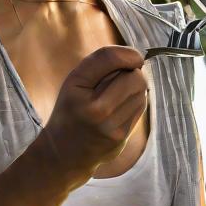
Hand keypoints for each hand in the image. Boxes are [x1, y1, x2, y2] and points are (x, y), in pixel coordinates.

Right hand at [38, 45, 148, 188]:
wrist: (64, 152)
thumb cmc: (72, 109)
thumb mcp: (75, 81)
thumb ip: (101, 64)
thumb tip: (137, 58)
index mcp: (76, 86)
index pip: (109, 58)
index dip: (129, 53)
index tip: (134, 57)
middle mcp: (94, 108)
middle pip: (134, 77)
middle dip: (133, 73)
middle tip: (121, 78)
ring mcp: (109, 126)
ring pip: (141, 92)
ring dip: (135, 88)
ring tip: (118, 93)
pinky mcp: (120, 138)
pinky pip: (140, 107)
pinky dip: (135, 101)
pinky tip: (120, 107)